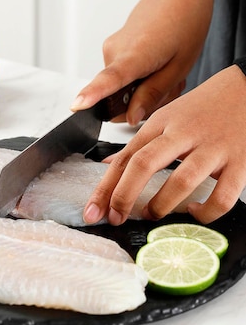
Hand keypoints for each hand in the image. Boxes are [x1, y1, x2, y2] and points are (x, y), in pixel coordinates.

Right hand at [71, 0, 227, 124]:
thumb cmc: (186, 22)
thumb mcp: (180, 67)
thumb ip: (153, 94)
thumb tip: (132, 118)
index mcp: (137, 54)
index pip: (110, 79)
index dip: (93, 94)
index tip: (77, 105)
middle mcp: (114, 51)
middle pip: (119, 97)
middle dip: (143, 101)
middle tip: (171, 85)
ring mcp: (111, 48)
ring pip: (123, 88)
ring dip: (146, 89)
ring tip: (169, 70)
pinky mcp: (112, 47)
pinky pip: (123, 75)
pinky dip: (142, 78)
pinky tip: (160, 64)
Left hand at [83, 65, 245, 225]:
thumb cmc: (206, 107)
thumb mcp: (168, 117)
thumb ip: (140, 143)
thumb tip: (108, 165)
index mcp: (162, 122)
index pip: (125, 157)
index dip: (106, 187)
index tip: (93, 210)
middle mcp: (184, 133)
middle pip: (144, 164)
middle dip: (124, 196)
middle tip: (116, 217)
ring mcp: (213, 148)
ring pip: (181, 180)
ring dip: (161, 204)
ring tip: (152, 214)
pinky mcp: (240, 163)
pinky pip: (222, 197)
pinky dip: (205, 212)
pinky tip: (194, 211)